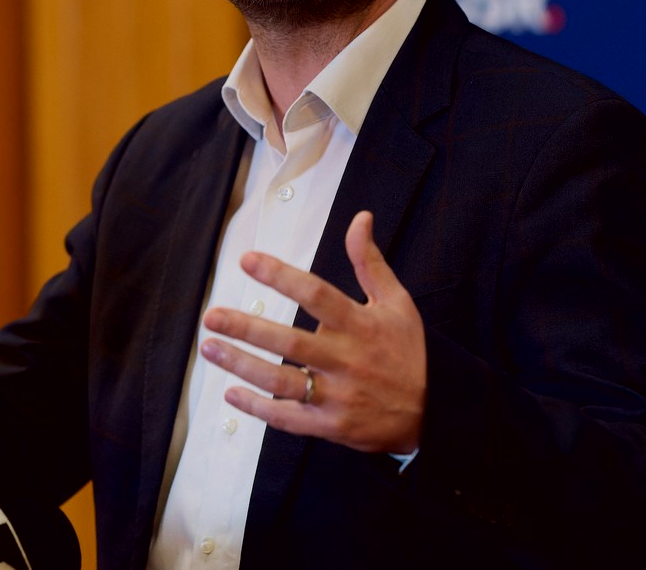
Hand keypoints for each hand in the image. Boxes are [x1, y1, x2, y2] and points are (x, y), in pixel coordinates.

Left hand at [200, 210, 425, 453]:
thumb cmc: (409, 351)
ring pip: (283, 382)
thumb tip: (360, 218)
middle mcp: (347, 360)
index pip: (316, 294)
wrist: (436, 412)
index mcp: (361, 325)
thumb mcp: (397, 302)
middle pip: (291, 343)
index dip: (280, 276)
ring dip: (243, 366)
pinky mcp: (332, 426)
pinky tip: (231, 393)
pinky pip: (289, 419)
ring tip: (210, 348)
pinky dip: (259, 408)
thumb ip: (370, 262)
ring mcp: (339, 396)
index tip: (247, 260)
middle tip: (211, 316)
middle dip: (247, 329)